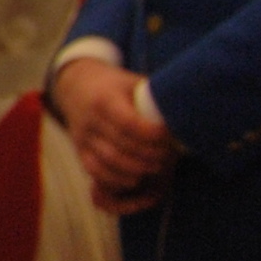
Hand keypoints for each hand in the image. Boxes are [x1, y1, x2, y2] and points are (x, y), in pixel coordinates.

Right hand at [55, 59, 174, 212]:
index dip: (153, 134)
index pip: (129, 123)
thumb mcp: (132, 82)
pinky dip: (118, 179)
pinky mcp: (80, 152)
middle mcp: (90, 120)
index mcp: (104, 100)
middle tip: (170, 153)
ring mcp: (83, 138)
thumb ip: (153, 97)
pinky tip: (137, 176)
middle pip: (123, 146)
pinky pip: (97, 172)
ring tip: (158, 165)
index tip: (169, 134)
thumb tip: (185, 112)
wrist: (76, 86)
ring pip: (111, 162)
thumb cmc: (115, 85)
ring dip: (139, 168)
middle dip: (151, 154)